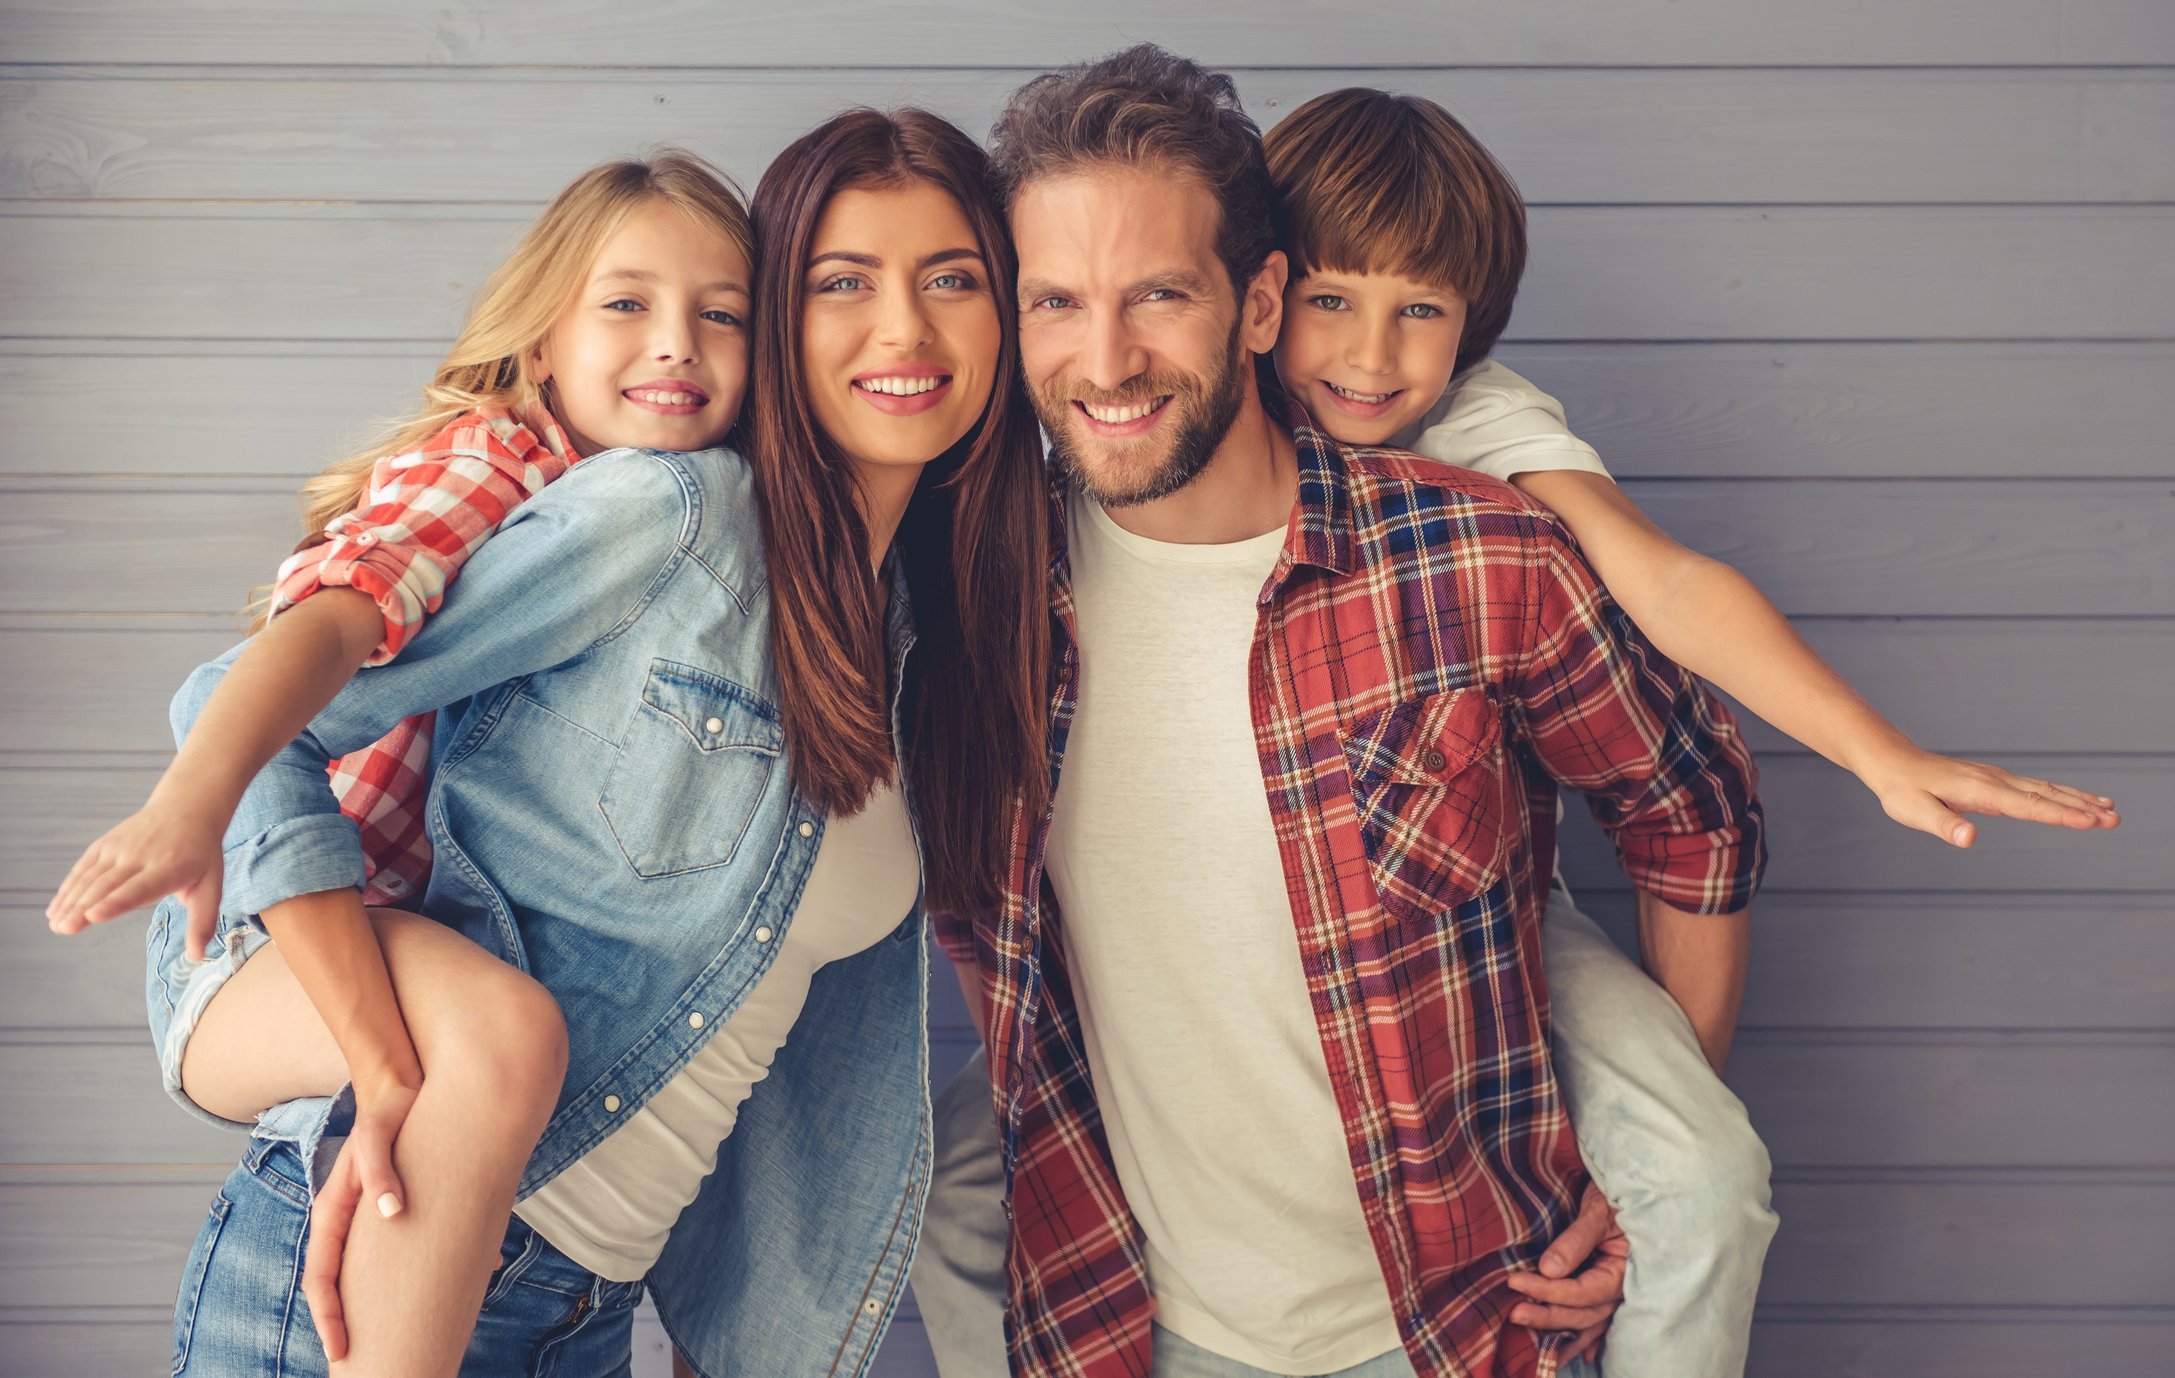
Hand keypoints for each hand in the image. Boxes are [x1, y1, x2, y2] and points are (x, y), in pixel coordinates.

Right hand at [46, 800, 226, 959]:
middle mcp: (140, 856)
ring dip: (70, 900)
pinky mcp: (105, 844)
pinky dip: (68, 887)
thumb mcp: (211, 887)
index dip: (115, 902)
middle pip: (108, 885)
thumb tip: (197, 957)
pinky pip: (83, 868)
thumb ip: (202, 923)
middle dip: (84, 906)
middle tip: (64, 929)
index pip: (139, 888)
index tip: (93, 916)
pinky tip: (56, 909)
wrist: (187, 809)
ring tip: (56, 925)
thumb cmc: (201, 856)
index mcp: (169, 868)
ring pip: (91, 877)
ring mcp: (120, 847)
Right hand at [302, 1075, 417, 1360]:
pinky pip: (407, 1248)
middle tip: (363, 1361)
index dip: (329, 1318)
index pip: (322, 1279)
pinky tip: (468, 1278)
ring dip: (389, 1303)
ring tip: (411, 1335)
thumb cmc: (387, 1112)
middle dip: (352, 1325)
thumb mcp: (376, 1139)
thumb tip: (392, 1211)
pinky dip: (429, 1267)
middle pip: (343, 1286)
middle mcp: (348, 1222)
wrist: (405, 1086)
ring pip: (374, 1272)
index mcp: (332, 1214)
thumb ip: (378, 1173)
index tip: (341, 1350)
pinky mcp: (399, 1206)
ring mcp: (371, 1217)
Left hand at [1507, 1182, 1626, 1365]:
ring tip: (1531, 1343)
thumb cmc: (1615, 1193)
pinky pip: (1595, 1322)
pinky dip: (1581, 1340)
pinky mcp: (1608, 1289)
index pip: (1582, 1292)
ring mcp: (1617, 1293)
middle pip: (1583, 1313)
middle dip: (1548, 1316)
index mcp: (1624, 1271)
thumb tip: (1549, 1269)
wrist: (1632, 1186)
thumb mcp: (1598, 1210)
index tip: (1515, 1282)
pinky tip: (1565, 1355)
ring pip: (1588, 1322)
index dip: (1548, 1291)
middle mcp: (1622, 1289)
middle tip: (1514, 1312)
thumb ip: (1576, 1240)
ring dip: (1560, 1333)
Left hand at [1857, 744, 2119, 847]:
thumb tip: (1969, 839)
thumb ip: (1943, 826)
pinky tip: (2076, 800)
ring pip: (2044, 789)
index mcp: (1979, 790)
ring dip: (2077, 800)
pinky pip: (2035, 788)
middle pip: (2045, 795)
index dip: (2059, 814)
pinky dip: (2060, 794)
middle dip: (2081, 808)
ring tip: (2110, 811)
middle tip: (2115, 820)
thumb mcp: (1915, 812)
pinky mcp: (1994, 781)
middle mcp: (1994, 781)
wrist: (1893, 761)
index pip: (2027, 805)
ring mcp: (1996, 778)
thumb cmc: (1902, 790)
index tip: (2090, 822)